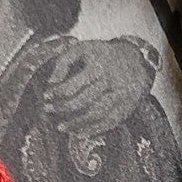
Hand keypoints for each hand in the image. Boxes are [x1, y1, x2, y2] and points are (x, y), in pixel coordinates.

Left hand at [37, 37, 152, 137]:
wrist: (136, 61)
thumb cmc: (103, 55)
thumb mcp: (83, 48)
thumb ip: (64, 61)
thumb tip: (51, 83)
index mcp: (99, 66)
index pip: (74, 85)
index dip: (57, 93)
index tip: (45, 96)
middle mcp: (112, 82)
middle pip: (84, 101)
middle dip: (63, 108)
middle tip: (48, 110)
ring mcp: (121, 96)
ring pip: (96, 115)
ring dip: (76, 123)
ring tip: (60, 127)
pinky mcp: (126, 107)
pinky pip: (109, 123)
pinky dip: (92, 131)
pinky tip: (78, 133)